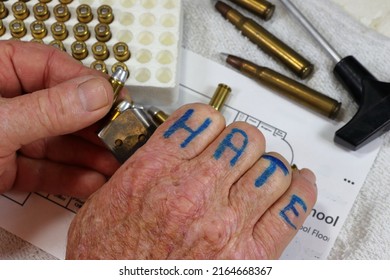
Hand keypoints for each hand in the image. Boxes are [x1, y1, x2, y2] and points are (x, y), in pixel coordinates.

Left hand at [0, 40, 119, 197]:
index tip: (116, 104)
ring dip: (89, 158)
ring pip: (59, 143)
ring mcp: (9, 136)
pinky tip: (91, 182)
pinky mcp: (8, 167)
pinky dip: (69, 178)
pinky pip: (46, 170)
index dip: (90, 85)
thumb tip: (97, 94)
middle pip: (65, 109)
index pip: (55, 68)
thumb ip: (46, 109)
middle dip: (96, 129)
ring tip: (114, 167)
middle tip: (123, 141)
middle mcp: (7, 102)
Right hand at [67, 103, 316, 258]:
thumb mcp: (105, 202)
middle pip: (243, 138)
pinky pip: (292, 208)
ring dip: (268, 163)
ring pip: (272, 167)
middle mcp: (194, 191)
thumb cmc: (110, 258)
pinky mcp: (251, 254)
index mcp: (156, 172)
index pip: (202, 119)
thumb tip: (167, 145)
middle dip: (241, 140)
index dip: (210, 120)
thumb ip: (140, 165)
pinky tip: (298, 183)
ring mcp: (227, 222)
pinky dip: (301, 189)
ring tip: (261, 168)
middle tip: (236, 150)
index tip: (210, 127)